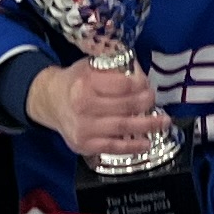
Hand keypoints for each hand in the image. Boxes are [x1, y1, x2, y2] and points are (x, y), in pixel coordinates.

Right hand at [27, 59, 169, 157]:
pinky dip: (132, 147)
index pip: (123, 85)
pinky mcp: (84, 144)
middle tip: (154, 101)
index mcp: (87, 83)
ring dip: (147, 126)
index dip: (141, 84)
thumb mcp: (91, 66)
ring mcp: (84, 127)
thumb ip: (114, 67)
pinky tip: (146, 143)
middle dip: (146, 103)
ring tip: (162, 123)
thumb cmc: (76, 82)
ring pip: (123, 127)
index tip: (147, 84)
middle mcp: (84, 106)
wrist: (50, 102)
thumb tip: (140, 74)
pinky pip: (113, 147)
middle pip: (126, 106)